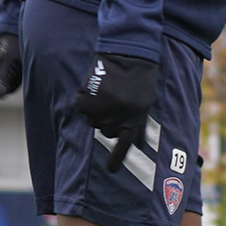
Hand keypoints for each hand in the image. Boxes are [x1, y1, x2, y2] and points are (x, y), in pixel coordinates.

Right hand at [76, 53, 157, 172]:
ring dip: (96, 109)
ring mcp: (100, 111)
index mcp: (134, 121)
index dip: (117, 160)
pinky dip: (84, 98)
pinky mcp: (85, 102)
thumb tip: (140, 147)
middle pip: (105, 132)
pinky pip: (80, 107)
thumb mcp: (145, 104)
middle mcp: (117, 119)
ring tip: (107, 92)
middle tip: (114, 101)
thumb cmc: (139, 80)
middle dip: (108, 120)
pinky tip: (95, 87)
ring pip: (91, 120)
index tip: (111, 171)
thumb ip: (139, 126)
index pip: (124, 146)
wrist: (129, 54)